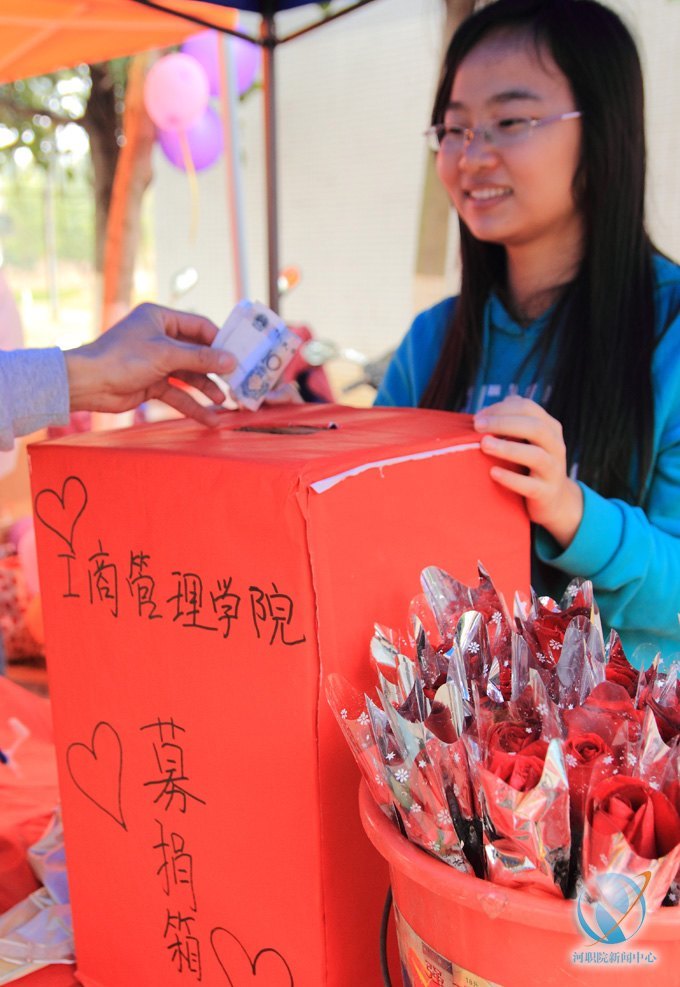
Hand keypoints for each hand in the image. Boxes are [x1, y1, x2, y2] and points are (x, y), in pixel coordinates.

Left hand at [64, 303, 236, 426]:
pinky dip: (192, 405)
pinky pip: (178, 394)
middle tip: (237, 381)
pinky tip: (208, 418)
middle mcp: (160, 336)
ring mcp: (157, 361)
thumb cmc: (123, 358)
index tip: (239, 356)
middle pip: (197, 353)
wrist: (89, 384)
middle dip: (215, 370)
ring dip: (206, 389)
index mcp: (161, 317)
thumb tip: (232, 361)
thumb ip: (201, 358)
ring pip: (189, 375)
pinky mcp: (152, 383)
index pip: (199, 326)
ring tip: (224, 402)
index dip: (220, 341)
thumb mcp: (166, 355)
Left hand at [473, 395, 582, 547]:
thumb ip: (512, 423)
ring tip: (485, 445)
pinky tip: (493, 472)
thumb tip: (487, 412)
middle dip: (503, 423)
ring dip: (508, 448)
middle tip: (478, 426)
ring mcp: (553, 470)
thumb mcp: (527, 440)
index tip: (477, 418)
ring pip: (536, 455)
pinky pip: (530, 485)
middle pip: (535, 427)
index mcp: (550, 427)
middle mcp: (555, 446)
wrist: (555, 500)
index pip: (527, 408)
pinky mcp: (546, 492)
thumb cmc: (531, 464)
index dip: (501, 409)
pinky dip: (511, 478)